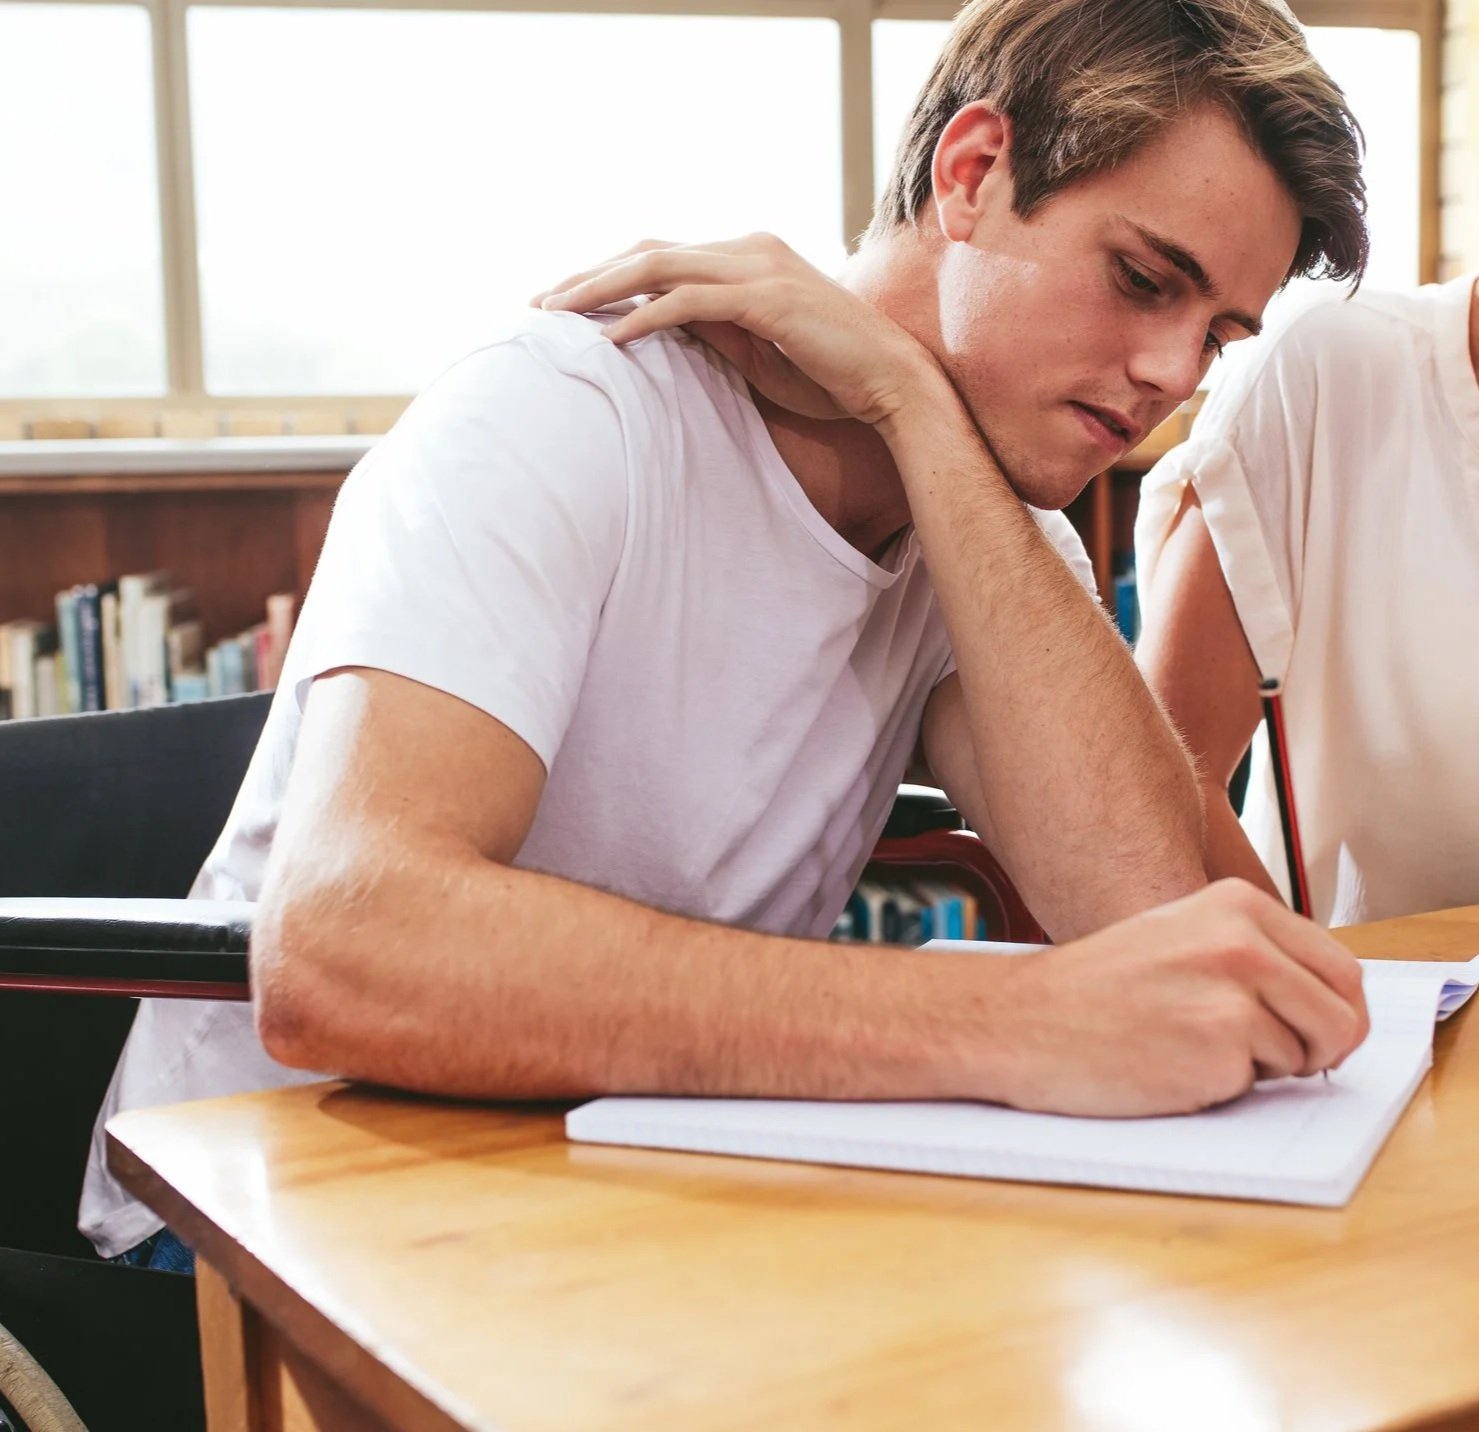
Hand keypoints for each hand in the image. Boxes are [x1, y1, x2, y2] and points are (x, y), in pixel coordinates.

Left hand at [531, 234, 940, 426]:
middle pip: (648, 250)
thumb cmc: (828, 374)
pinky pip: (688, 302)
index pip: (662, 254)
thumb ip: (712, 329)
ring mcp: (758, 268)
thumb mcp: (756, 350)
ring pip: (659, 265)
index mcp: (747, 256)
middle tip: (538, 304)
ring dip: (601, 289)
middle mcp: (748, 249)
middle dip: (588, 275)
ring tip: (557, 315)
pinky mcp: (766, 298)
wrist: (890, 381)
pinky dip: (644, 317)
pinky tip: (611, 340)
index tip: (564, 303)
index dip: (608, 275)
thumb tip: (661, 326)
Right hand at [980, 880, 1369, 1116]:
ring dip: (1263, 1069)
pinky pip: (1258, 1086)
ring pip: (1307, 1054)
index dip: (1331, 1013)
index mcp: (1236, 905)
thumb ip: (1251, 956)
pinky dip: (1224, 1088)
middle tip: (1268, 1059)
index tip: (1307, 1032)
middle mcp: (1241, 941)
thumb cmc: (1091, 989)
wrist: (1018, 1019)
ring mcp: (1232, 994)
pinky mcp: (1217, 1049)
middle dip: (1319, 1049)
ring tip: (1192, 1049)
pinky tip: (1170, 1066)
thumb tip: (1331, 1007)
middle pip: (1344, 1015)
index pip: (1341, 969)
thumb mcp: (1178, 940)